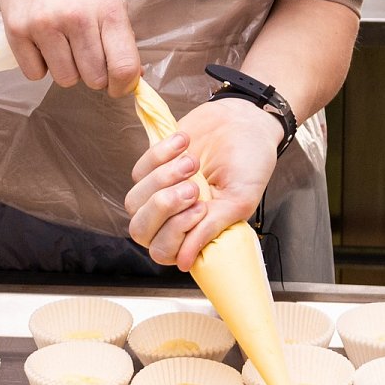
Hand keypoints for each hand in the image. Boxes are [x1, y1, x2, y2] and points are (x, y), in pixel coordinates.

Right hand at [0, 0, 142, 93]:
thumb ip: (122, 33)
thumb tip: (132, 77)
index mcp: (108, 9)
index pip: (124, 66)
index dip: (123, 85)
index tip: (117, 86)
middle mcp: (77, 18)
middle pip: (94, 79)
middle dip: (93, 74)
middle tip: (85, 54)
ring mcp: (45, 25)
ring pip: (64, 80)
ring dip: (66, 69)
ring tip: (62, 42)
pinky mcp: (17, 31)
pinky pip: (34, 74)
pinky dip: (39, 64)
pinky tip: (41, 40)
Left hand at [123, 98, 284, 270]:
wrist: (246, 122)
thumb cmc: (249, 163)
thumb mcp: (239, 200)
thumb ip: (213, 228)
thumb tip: (185, 262)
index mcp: (196, 232)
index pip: (164, 251)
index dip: (175, 233)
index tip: (201, 209)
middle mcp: (174, 217)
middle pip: (140, 230)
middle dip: (163, 207)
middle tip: (193, 187)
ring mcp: (161, 191)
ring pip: (135, 201)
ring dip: (163, 180)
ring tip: (193, 162)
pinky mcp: (153, 166)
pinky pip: (139, 170)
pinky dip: (161, 155)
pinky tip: (186, 142)